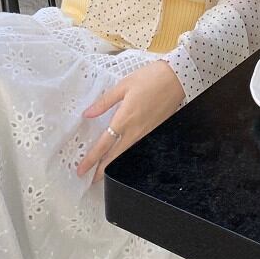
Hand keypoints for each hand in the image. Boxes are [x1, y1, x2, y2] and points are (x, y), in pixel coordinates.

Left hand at [77, 60, 185, 183]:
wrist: (177, 78)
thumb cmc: (152, 78)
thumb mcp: (124, 85)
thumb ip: (105, 102)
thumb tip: (88, 113)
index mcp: (125, 118)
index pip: (103, 145)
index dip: (91, 159)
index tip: (82, 169)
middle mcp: (135, 130)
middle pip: (115, 157)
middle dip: (102, 171)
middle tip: (91, 180)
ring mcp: (147, 132)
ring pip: (127, 154)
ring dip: (115, 164)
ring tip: (105, 171)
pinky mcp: (155, 130)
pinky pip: (139, 147)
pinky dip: (129, 155)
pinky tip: (124, 154)